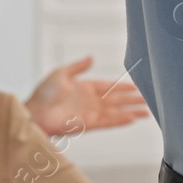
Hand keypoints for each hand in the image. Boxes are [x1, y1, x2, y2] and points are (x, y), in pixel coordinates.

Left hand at [24, 56, 149, 137]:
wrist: (34, 113)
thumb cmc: (43, 94)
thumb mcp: (61, 73)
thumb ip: (78, 66)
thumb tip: (91, 58)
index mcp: (85, 88)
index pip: (109, 86)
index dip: (123, 87)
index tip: (137, 87)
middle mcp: (90, 102)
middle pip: (117, 100)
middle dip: (132, 100)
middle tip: (148, 99)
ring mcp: (91, 113)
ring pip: (116, 112)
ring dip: (131, 111)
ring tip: (147, 112)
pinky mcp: (88, 124)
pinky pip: (108, 122)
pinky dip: (120, 120)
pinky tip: (132, 119)